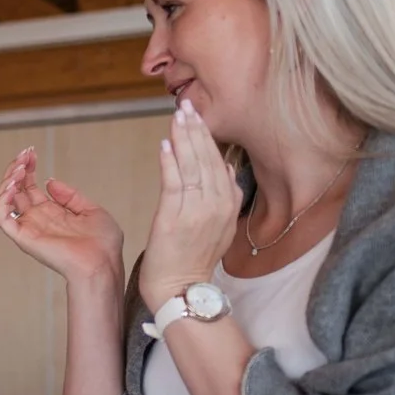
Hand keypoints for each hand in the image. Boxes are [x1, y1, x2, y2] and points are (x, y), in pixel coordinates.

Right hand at [0, 146, 124, 289]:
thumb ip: (70, 196)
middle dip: (18, 168)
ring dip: (8, 180)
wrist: (102, 263)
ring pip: (4, 200)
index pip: (31, 186)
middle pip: (16, 189)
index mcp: (51, 213)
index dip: (29, 168)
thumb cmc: (102, 243)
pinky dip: (1, 199)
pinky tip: (13, 184)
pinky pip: (2, 217)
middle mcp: (36, 219)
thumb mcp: (91, 210)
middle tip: (25, 153)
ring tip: (20, 167)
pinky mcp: (23, 237)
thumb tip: (49, 181)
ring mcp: (28, 227)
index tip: (32, 152)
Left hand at [140, 99, 241, 310]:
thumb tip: (225, 165)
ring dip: (184, 138)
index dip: (208, 137)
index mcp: (229, 204)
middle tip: (187, 106)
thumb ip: (225, 195)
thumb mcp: (220, 225)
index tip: (198, 116)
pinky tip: (165, 144)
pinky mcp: (175, 218)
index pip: (218, 162)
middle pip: (207, 159)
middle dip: (196, 130)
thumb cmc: (194, 257)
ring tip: (177, 116)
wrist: (181, 288)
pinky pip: (174, 184)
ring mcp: (197, 211)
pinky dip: (170, 162)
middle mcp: (217, 205)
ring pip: (192, 167)